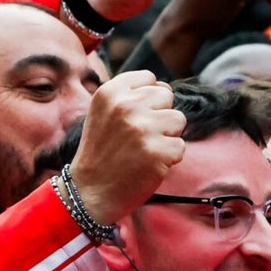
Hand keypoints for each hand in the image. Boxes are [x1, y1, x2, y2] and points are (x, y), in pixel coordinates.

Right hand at [69, 71, 187, 226]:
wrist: (89, 192)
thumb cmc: (101, 152)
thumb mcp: (103, 113)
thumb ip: (130, 96)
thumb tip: (165, 87)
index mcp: (110, 92)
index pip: (149, 78)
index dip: (148, 99)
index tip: (134, 117)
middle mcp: (126, 106)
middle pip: (166, 96)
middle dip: (159, 115)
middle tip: (139, 137)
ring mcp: (142, 128)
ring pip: (178, 119)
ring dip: (167, 136)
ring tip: (145, 149)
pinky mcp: (158, 152)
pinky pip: (180, 146)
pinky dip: (169, 158)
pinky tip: (149, 164)